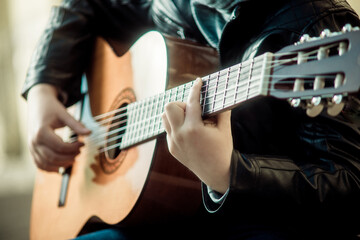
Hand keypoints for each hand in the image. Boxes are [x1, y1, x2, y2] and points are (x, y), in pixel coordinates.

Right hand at [27, 84, 90, 171]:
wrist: (38, 104)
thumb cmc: (52, 109)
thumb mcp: (65, 114)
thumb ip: (76, 125)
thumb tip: (89, 133)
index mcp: (42, 132)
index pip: (60, 147)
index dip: (74, 148)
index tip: (83, 144)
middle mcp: (34, 141)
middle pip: (53, 157)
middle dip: (69, 157)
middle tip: (80, 152)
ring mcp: (32, 147)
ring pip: (46, 164)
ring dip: (62, 164)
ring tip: (73, 158)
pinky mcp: (32, 150)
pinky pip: (40, 165)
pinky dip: (51, 168)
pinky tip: (62, 166)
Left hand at [162, 78, 232, 192]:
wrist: (217, 173)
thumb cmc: (222, 150)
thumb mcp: (224, 129)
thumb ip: (221, 111)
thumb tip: (221, 94)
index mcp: (194, 129)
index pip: (191, 102)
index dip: (196, 89)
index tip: (198, 81)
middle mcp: (180, 135)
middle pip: (169, 107)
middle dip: (181, 104)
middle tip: (193, 111)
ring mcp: (173, 142)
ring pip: (165, 117)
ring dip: (176, 114)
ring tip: (190, 120)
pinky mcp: (171, 148)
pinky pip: (168, 129)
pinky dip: (177, 125)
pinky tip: (189, 132)